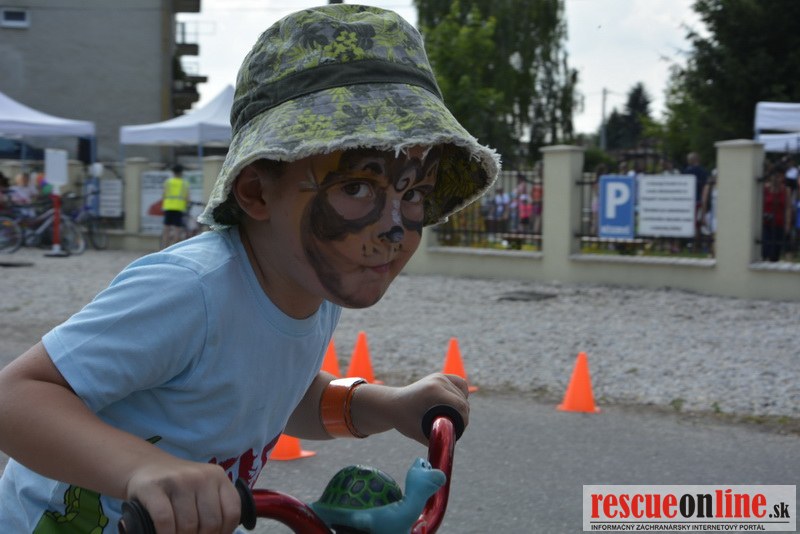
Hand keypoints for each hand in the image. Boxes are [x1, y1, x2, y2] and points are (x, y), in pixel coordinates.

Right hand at [125, 459, 240, 533]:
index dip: (224, 533)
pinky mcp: (154, 486)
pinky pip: (165, 520)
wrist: (145, 465)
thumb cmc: (178, 486)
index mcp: (218, 477)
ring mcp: (178, 480)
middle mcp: (201, 476)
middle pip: (211, 523)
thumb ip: (213, 509)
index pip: (232, 513)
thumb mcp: (202, 490)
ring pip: (188, 525)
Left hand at [386, 373, 469, 444]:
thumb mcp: (416, 432)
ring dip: (463, 404)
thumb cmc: (402, 418)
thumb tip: (450, 448)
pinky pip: (459, 383)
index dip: (464, 420)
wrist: (391, 403)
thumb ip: (433, 440)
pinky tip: (458, 403)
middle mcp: (438, 380)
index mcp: (434, 390)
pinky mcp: (439, 376)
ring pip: (463, 391)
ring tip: (457, 417)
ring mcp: (439, 376)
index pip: (460, 405)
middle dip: (464, 415)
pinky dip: (461, 393)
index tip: (460, 431)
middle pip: (462, 400)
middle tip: (457, 429)